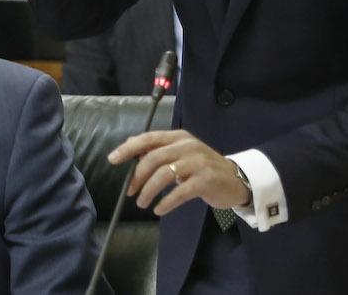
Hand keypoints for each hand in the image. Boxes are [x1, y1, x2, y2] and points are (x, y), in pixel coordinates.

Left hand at [108, 130, 249, 215]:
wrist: (235, 179)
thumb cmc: (202, 167)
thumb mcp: (181, 154)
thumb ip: (159, 151)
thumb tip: (130, 149)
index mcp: (179, 137)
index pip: (148, 138)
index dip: (128, 148)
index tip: (112, 159)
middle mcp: (188, 145)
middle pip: (153, 158)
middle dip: (137, 177)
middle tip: (130, 192)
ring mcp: (198, 162)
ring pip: (164, 174)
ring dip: (148, 191)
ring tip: (142, 203)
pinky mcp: (205, 180)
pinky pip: (179, 192)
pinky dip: (166, 203)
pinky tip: (159, 210)